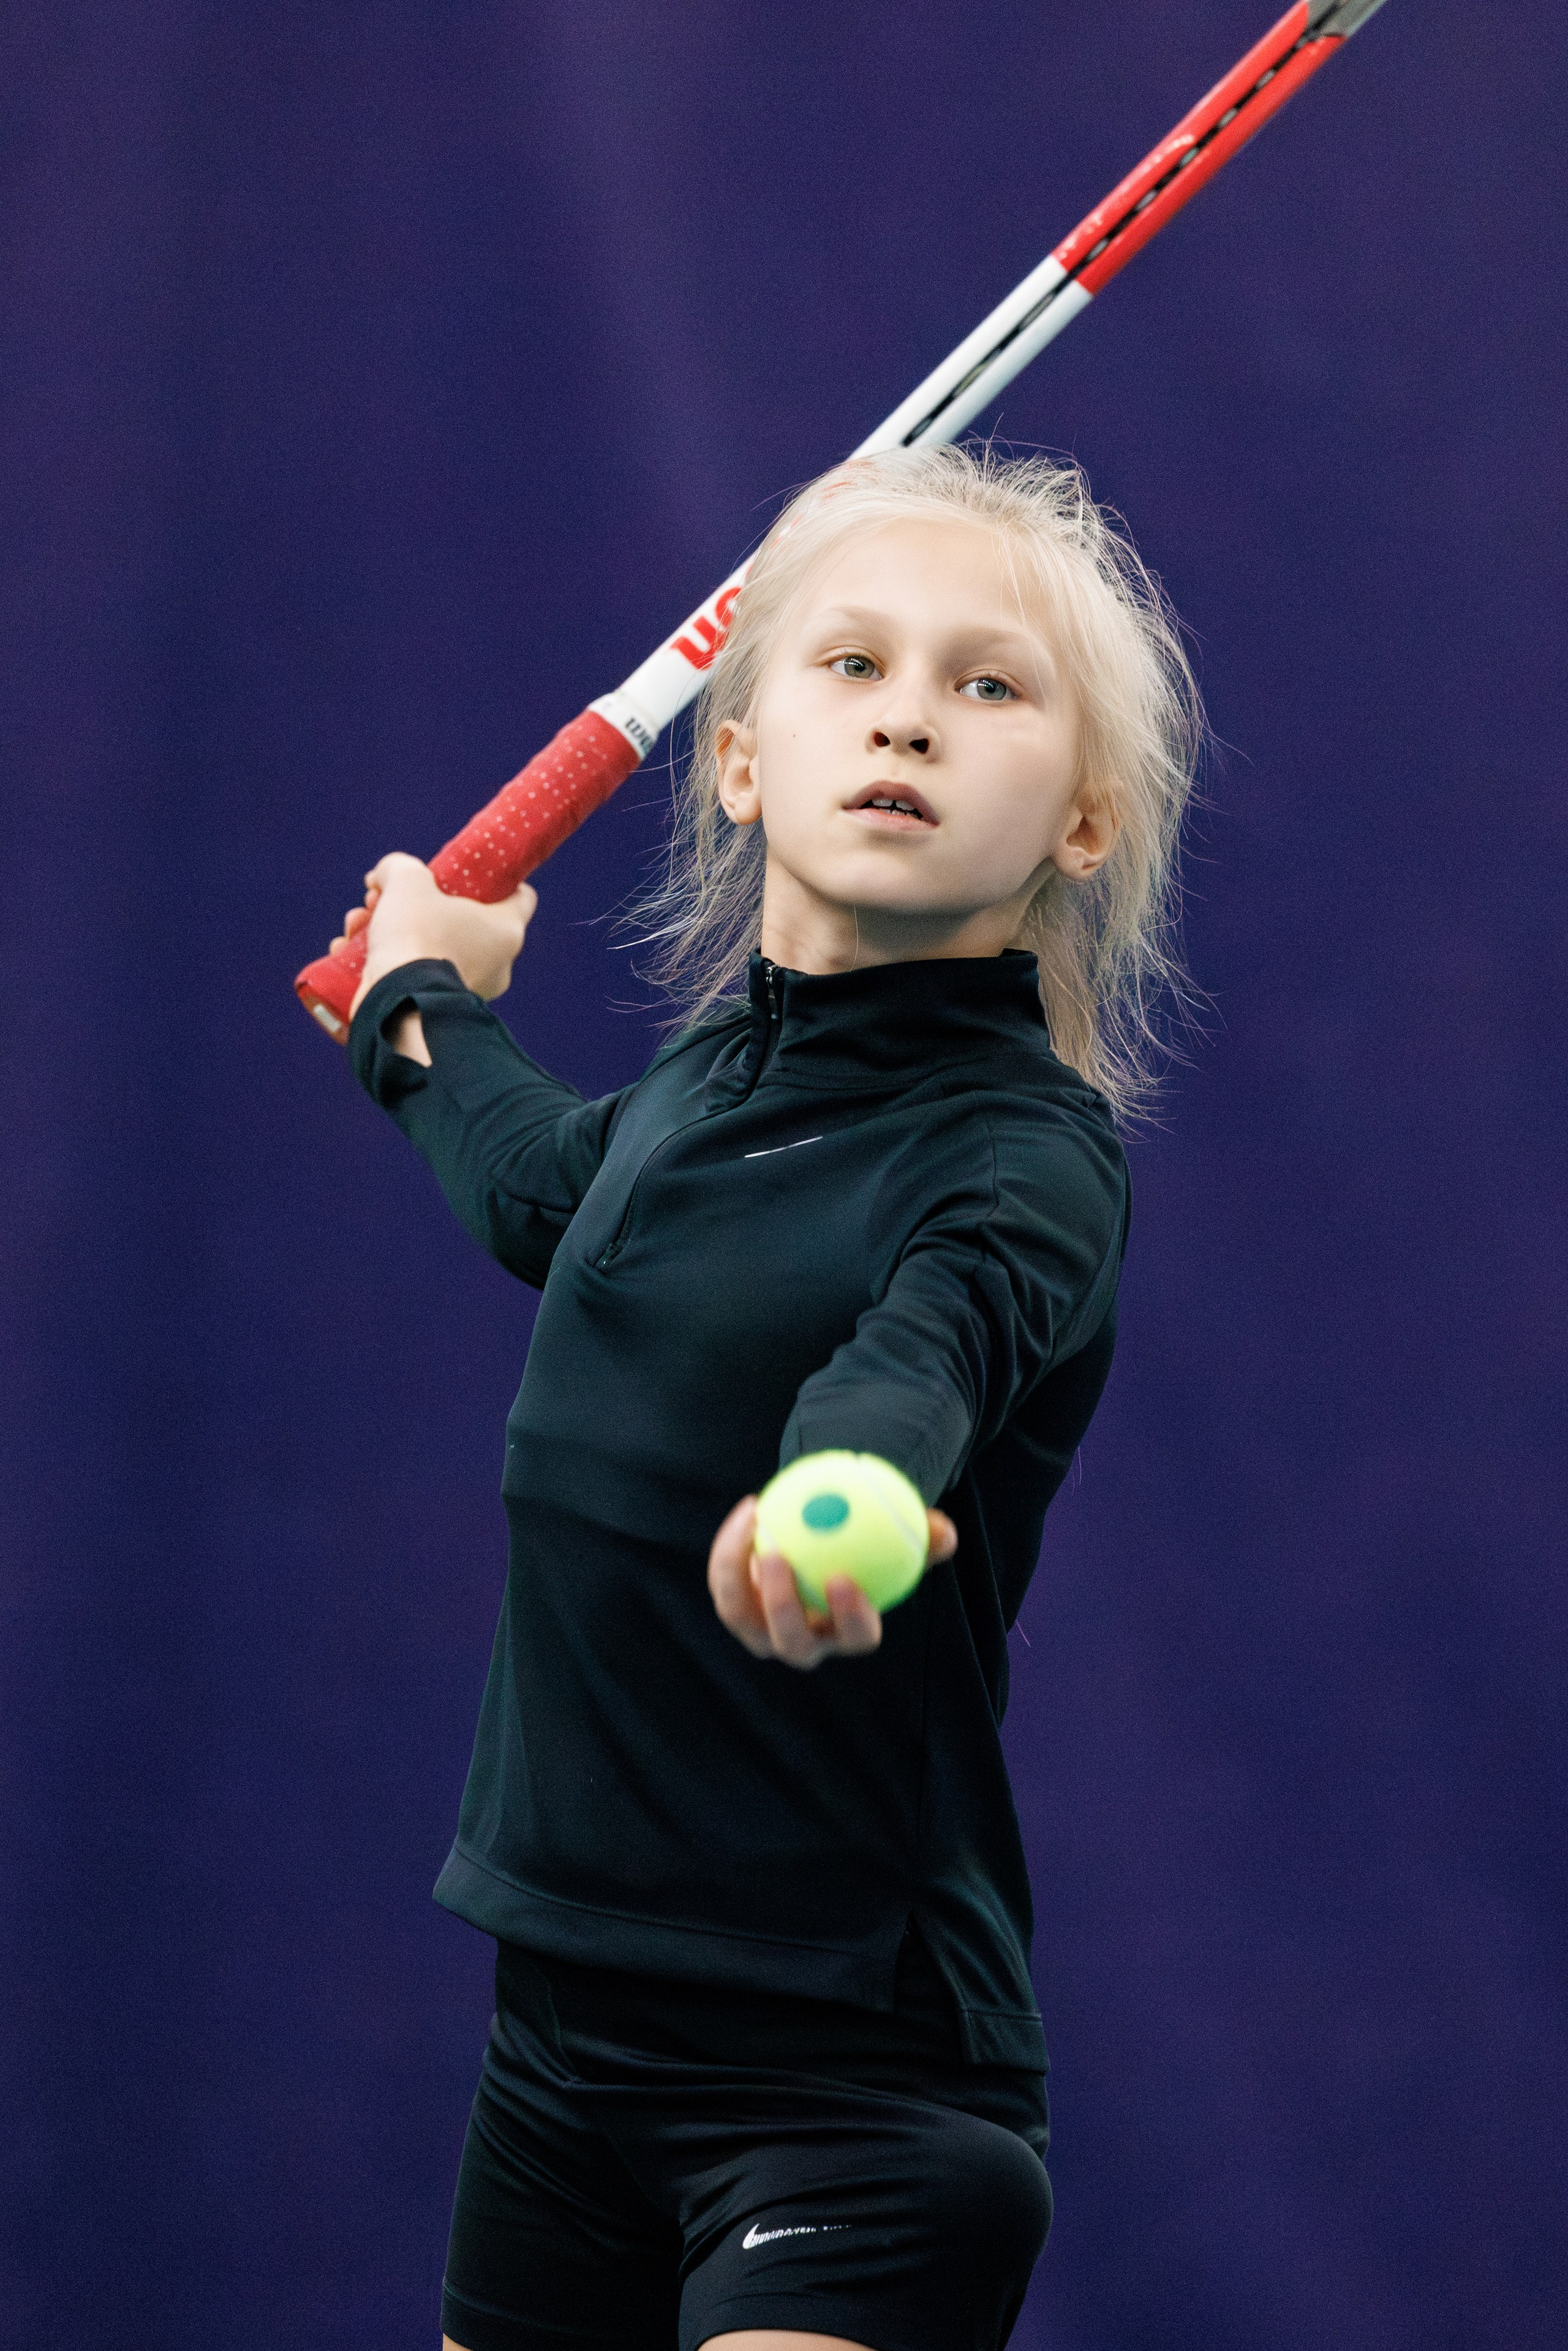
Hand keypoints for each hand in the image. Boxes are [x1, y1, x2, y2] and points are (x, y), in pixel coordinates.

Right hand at [336, 853, 537, 1017]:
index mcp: (506, 931)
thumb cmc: (416, 935)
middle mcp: (496, 964)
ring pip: (427, 946)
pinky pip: (410, 976)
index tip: (466, 873)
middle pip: (458, 919)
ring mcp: (467, 990)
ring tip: (357, 923)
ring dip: (389, 929)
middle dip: (414, 904)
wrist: (398, 1004)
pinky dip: (381, 961)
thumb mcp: (406, 881)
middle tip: (384, 897)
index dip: (495, 879)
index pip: (520, 896)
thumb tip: (384, 877)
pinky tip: (347, 949)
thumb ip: (399, 867)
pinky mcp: (435, 1008)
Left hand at [707, 1494, 957, 1669]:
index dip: (852, 1618)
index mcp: (848, 1634)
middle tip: (780, 1555)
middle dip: (783, 1609)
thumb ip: (923, 1535)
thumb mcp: (898, 1536)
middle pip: (793, 1644)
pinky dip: (732, 1547)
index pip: (856, 1638)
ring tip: (754, 1525)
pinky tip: (751, 1505)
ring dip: (741, 1575)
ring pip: (743, 1618)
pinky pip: (726, 1581)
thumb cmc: (867, 1545)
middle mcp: (804, 1643)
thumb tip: (944, 1532)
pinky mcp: (735, 1608)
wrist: (819, 1548)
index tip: (844, 1579)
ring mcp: (763, 1632)